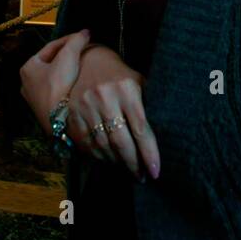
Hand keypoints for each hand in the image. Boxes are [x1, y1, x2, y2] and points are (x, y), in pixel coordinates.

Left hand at [19, 29, 90, 135]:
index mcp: (28, 67)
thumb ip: (76, 41)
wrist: (60, 120)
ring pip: (54, 78)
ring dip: (67, 71)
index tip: (83, 38)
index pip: (51, 47)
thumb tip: (86, 32)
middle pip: (52, 63)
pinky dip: (66, 84)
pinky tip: (77, 84)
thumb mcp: (69, 57)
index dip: (69, 40)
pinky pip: (56, 90)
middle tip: (83, 51)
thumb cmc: (60, 85)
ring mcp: (35, 98)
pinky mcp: (44, 110)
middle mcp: (27, 83)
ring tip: (83, 66)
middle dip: (68, 56)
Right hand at [67, 44, 159, 181]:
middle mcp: (105, 97)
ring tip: (128, 171)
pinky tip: (110, 162)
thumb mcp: (139, 82)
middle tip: (142, 177)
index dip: (149, 154)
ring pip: (103, 145)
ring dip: (117, 163)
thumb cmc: (121, 76)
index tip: (155, 172)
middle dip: (133, 164)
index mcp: (127, 89)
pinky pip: (86, 143)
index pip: (141, 129)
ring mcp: (86, 105)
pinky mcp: (73, 113)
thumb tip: (167, 135)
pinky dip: (99, 157)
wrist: (89, 61)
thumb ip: (150, 105)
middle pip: (121, 141)